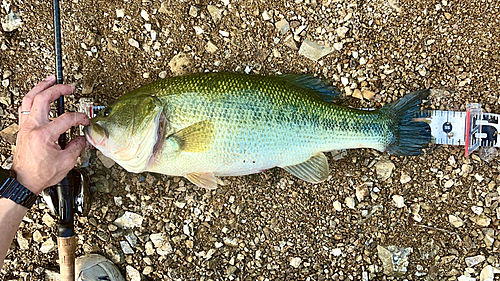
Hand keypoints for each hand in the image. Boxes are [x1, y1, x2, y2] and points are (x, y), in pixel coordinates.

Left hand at [11, 75, 89, 194]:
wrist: (24, 182)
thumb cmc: (40, 174)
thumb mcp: (66, 162)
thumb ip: (77, 146)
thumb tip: (82, 137)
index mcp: (44, 135)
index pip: (66, 118)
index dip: (80, 118)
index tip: (86, 121)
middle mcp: (32, 128)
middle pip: (43, 99)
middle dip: (57, 89)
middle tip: (68, 86)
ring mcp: (25, 127)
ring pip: (29, 99)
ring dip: (40, 87)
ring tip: (49, 80)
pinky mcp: (22, 130)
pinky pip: (25, 108)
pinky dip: (32, 98)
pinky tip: (38, 95)